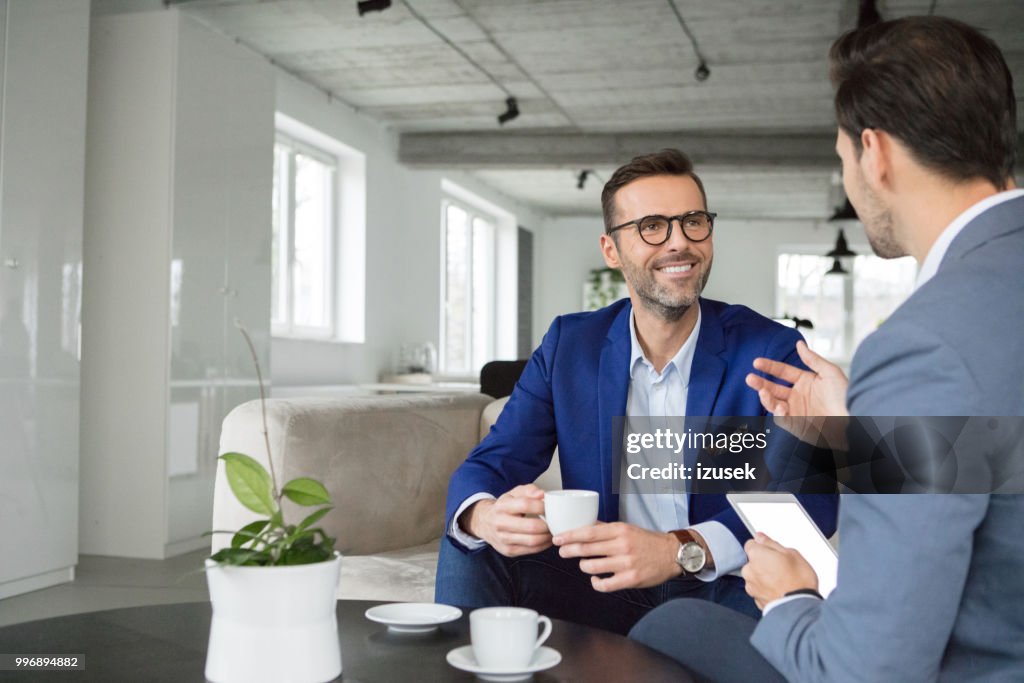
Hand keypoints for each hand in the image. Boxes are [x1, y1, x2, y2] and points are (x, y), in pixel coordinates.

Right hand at [462, 484, 550, 556]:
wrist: (485, 523)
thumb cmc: (504, 507)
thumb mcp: (514, 493)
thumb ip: (530, 490)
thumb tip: (542, 494)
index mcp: (502, 506)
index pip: (525, 505)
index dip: (541, 506)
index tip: (550, 507)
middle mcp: (500, 523)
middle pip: (531, 527)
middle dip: (548, 525)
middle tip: (555, 521)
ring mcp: (504, 539)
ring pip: (533, 541)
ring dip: (547, 537)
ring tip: (552, 530)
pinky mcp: (509, 550)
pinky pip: (531, 550)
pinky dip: (543, 545)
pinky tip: (546, 539)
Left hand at [553, 522, 682, 591]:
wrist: (671, 554)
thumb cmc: (646, 541)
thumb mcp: (626, 528)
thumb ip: (605, 528)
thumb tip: (583, 525)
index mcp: (619, 530)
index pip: (588, 532)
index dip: (570, 536)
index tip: (558, 538)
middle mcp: (622, 546)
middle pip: (587, 549)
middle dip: (570, 550)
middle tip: (563, 551)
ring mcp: (626, 563)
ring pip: (592, 567)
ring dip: (584, 566)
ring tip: (584, 564)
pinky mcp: (630, 579)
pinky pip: (605, 585)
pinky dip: (596, 582)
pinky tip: (596, 578)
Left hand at [742, 532, 818, 610]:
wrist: (800, 607)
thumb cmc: (799, 581)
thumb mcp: (791, 553)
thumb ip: (771, 543)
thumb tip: (761, 537)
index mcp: (756, 556)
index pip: (751, 544)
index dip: (763, 546)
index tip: (772, 550)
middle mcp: (749, 571)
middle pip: (753, 562)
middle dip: (764, 563)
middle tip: (782, 567)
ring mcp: (751, 587)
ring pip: (756, 577)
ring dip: (765, 577)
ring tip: (784, 581)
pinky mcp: (756, 601)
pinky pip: (760, 590)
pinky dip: (767, 590)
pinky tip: (781, 590)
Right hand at [746, 342, 849, 448]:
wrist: (855, 419)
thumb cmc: (847, 396)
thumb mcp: (830, 372)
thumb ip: (812, 359)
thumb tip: (799, 343)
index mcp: (805, 382)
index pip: (782, 372)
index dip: (769, 367)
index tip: (757, 362)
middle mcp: (798, 396)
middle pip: (773, 388)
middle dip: (760, 383)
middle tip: (750, 378)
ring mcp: (796, 411)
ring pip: (773, 403)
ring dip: (765, 398)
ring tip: (762, 392)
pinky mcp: (797, 426)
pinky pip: (781, 419)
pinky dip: (778, 413)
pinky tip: (781, 406)